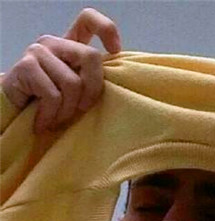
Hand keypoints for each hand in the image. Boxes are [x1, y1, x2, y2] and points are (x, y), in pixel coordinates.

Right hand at [1, 8, 120, 134]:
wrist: (15, 111)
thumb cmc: (50, 105)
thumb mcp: (76, 92)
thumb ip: (90, 81)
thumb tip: (115, 84)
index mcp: (70, 46)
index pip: (88, 21)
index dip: (106, 30)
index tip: (115, 50)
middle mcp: (54, 44)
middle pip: (91, 57)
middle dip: (92, 90)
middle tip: (82, 110)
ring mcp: (39, 52)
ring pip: (73, 83)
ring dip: (68, 110)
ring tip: (59, 118)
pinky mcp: (26, 66)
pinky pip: (53, 96)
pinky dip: (52, 115)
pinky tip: (44, 122)